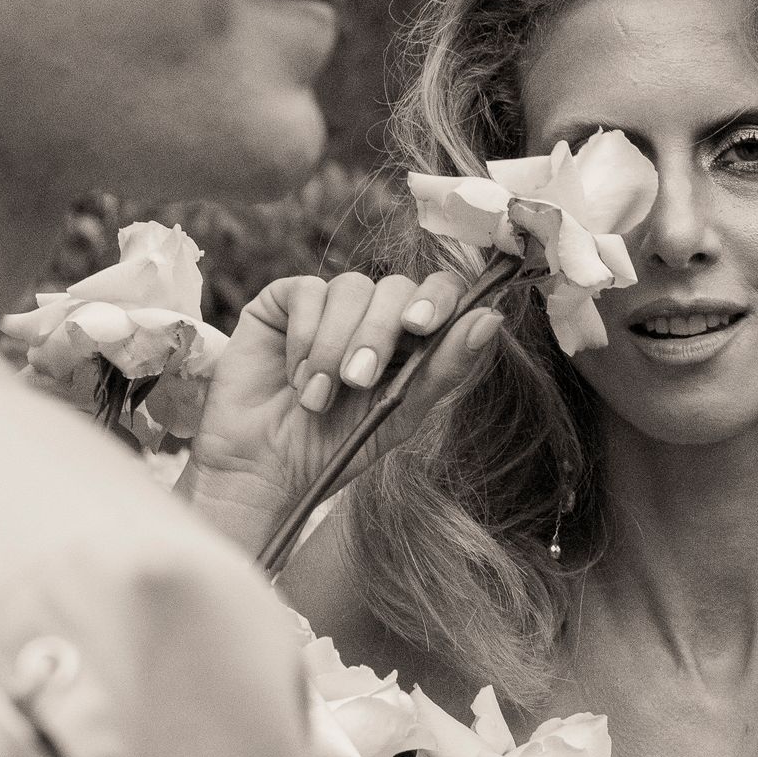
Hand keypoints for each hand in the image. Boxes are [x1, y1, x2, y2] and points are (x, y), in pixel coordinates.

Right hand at [180, 271, 501, 551]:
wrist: (265, 468)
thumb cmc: (335, 445)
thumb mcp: (400, 414)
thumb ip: (445, 367)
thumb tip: (492, 318)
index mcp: (410, 338)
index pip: (441, 292)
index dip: (438, 298)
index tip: (422, 326)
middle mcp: (373, 314)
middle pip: (396, 288)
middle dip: (380, 334)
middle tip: (359, 380)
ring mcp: (329, 305)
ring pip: (351, 288)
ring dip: (336, 346)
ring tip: (317, 398)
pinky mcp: (284, 302)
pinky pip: (308, 292)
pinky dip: (305, 336)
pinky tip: (296, 376)